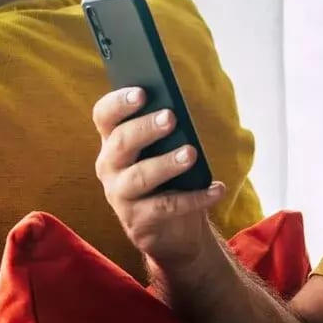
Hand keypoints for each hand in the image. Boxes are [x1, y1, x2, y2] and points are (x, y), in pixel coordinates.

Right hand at [93, 87, 226, 265]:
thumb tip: (178, 113)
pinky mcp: (138, 222)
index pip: (104, 116)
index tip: (142, 92)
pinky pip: (166, 207)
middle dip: (145, 128)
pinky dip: (195, 198)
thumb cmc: (169, 179)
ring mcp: (120, 196)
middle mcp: (110, 167)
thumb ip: (166, 133)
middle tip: (171, 117)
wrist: (173, 230)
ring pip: (139, 176)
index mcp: (113, 142)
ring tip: (191, 153)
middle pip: (121, 142)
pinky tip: (217, 188)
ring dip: (166, 163)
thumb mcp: (165, 153)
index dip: (119, 103)